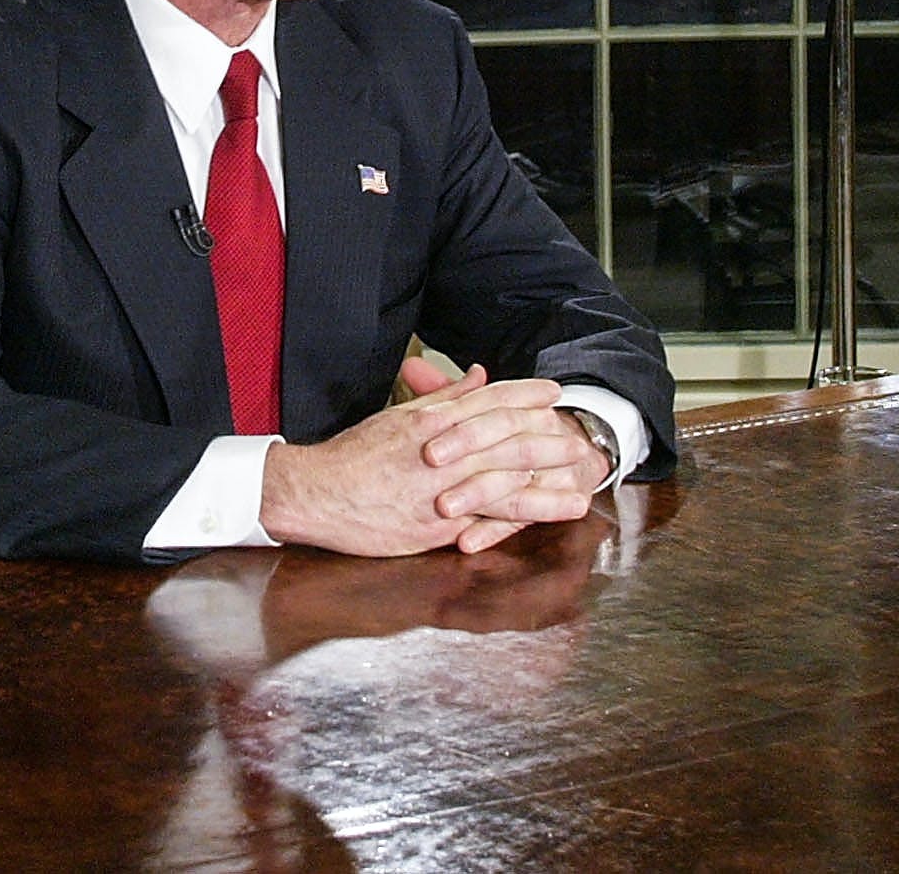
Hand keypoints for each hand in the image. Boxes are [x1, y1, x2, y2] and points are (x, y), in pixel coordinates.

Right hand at [259, 358, 595, 556]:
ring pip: (506, 479)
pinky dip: (521, 515)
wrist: (318, 492)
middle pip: (507, 437)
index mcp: (433, 420)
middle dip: (548, 437)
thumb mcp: (399, 416)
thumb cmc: (353, 455)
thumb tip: (478, 376)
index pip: (489, 400)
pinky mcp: (437, 523)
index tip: (554, 391)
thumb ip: (444, 399)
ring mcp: (442, 487)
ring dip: (548, 480)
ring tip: (581, 482)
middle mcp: (443, 449)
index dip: (525, 393)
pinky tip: (545, 518)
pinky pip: (486, 517)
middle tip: (580, 438)